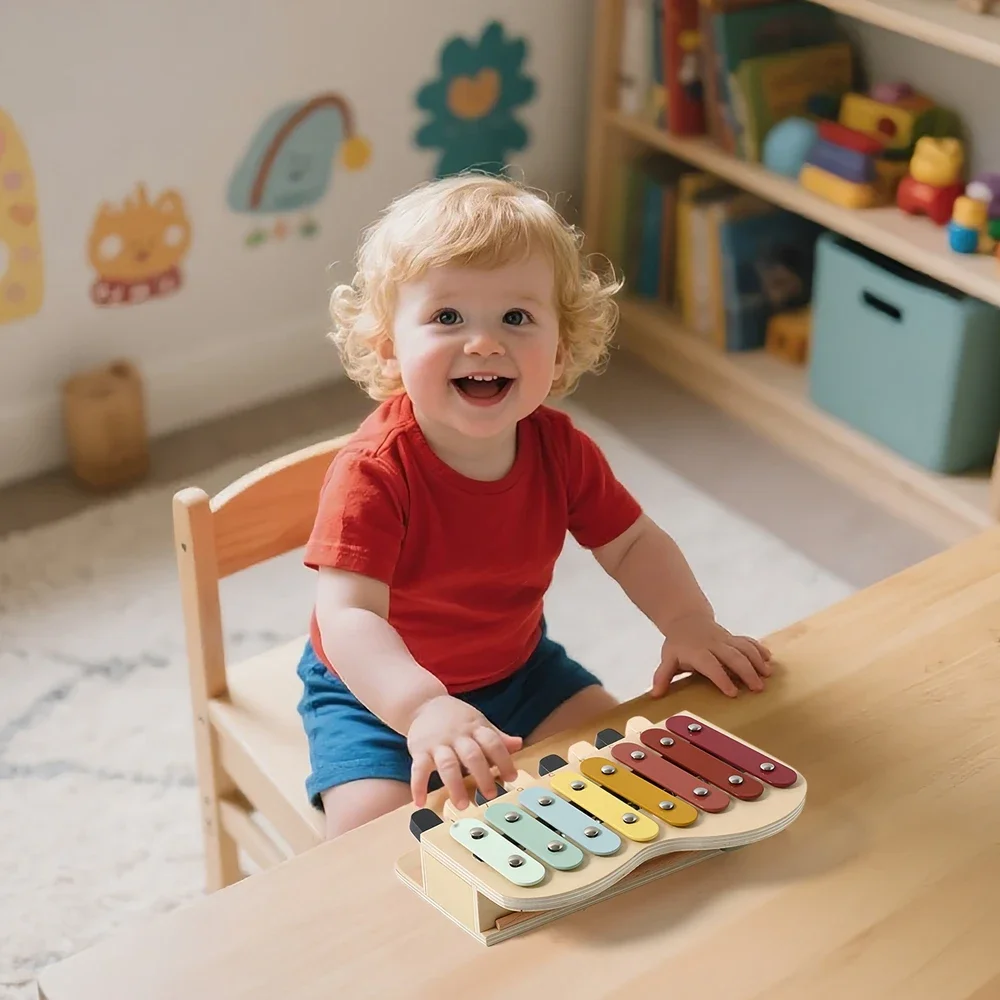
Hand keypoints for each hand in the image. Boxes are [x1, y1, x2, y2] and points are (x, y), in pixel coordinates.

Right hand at [407, 695, 521, 808]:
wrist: (423, 703)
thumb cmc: (456, 718)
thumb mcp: (478, 723)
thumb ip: (497, 737)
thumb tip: (518, 744)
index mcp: (475, 728)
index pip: (492, 743)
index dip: (504, 760)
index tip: (511, 777)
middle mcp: (457, 736)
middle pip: (472, 755)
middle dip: (483, 776)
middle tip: (490, 795)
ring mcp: (437, 743)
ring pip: (447, 764)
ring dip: (455, 785)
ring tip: (462, 804)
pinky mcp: (419, 750)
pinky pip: (418, 769)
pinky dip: (418, 786)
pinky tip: (420, 802)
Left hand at [652, 613, 771, 697]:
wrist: (686, 621)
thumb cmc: (678, 645)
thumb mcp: (668, 658)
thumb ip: (662, 676)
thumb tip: (655, 694)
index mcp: (697, 652)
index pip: (711, 665)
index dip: (721, 678)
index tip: (733, 693)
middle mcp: (714, 644)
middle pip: (733, 656)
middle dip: (746, 671)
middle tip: (758, 688)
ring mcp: (726, 640)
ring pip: (744, 647)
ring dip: (757, 660)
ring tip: (768, 675)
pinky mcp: (733, 638)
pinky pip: (748, 641)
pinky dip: (759, 649)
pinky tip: (769, 659)